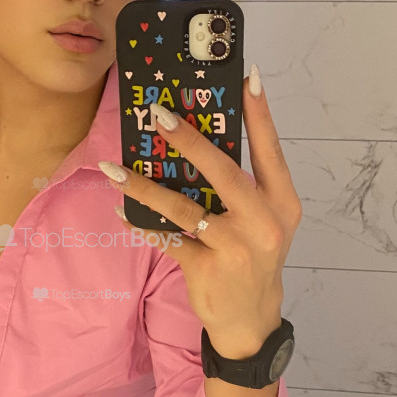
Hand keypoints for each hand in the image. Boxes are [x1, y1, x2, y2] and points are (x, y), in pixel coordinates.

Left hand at [102, 69, 301, 357]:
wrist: (251, 320)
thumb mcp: (264, 221)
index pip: (270, 150)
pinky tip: (123, 208)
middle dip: (190, 140)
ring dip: (145, 186)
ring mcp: (235, 248)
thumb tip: (203, 142)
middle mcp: (263, 223)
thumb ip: (246, 187)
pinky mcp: (207, 269)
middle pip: (225, 172)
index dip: (259, 113)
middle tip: (160, 115)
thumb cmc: (254, 259)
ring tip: (114, 169)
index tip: (247, 76)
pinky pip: (166, 238)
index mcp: (282, 203)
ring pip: (184, 208)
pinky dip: (142, 223)